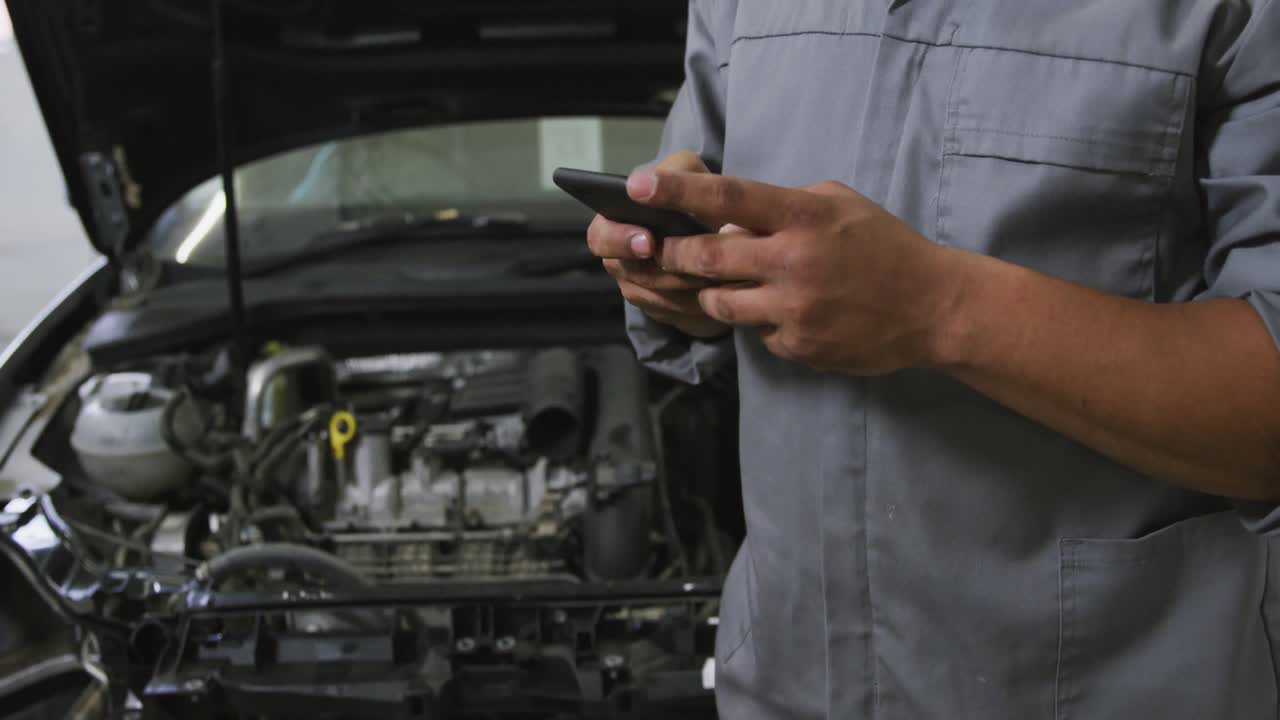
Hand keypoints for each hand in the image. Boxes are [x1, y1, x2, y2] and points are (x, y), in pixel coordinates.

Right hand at [587, 152, 729, 338]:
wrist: (722, 225)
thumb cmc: (697, 191)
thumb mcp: (688, 170)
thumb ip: (675, 174)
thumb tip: (658, 188)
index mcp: (615, 220)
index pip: (600, 236)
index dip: (620, 241)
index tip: (649, 241)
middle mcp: (620, 256)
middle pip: (627, 274)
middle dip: (659, 271)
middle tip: (688, 268)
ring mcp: (639, 285)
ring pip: (655, 296)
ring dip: (685, 286)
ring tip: (714, 274)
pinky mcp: (661, 307)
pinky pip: (674, 312)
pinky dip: (696, 303)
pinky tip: (717, 290)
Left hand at [626, 171, 964, 374]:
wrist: (933, 308)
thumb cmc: (884, 247)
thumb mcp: (839, 204)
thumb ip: (784, 205)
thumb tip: (730, 216)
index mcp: (805, 217)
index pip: (729, 197)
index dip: (678, 191)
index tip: (637, 186)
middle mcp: (794, 262)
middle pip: (707, 257)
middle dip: (674, 253)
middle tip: (660, 249)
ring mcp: (794, 309)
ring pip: (719, 302)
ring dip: (711, 291)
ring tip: (728, 282)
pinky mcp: (797, 345)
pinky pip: (755, 332)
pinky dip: (759, 320)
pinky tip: (787, 311)